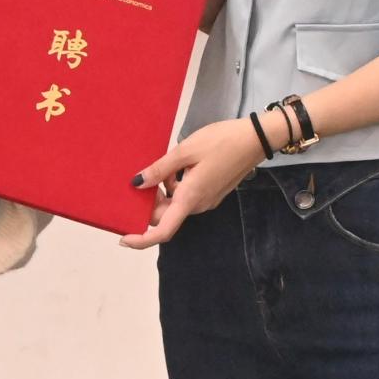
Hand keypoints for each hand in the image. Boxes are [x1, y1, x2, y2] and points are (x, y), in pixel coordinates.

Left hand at [119, 116, 264, 249]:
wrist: (255, 139)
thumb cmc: (221, 141)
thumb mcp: (185, 150)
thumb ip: (160, 169)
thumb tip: (137, 184)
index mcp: (191, 198)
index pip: (164, 230)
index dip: (142, 239)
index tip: (124, 238)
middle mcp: (199, 205)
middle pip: (167, 215)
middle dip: (152, 202)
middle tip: (146, 176)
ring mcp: (207, 200)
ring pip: (177, 204)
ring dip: (165, 191)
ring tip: (167, 164)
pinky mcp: (212, 193)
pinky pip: (187, 196)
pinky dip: (176, 186)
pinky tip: (178, 165)